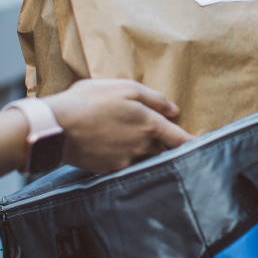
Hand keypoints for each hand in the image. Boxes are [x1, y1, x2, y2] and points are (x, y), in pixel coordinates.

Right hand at [44, 79, 193, 172]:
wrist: (56, 127)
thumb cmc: (89, 101)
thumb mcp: (123, 88)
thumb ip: (153, 99)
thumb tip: (174, 110)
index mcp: (149, 124)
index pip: (179, 139)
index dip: (192, 142)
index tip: (201, 144)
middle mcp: (142, 146)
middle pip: (164, 150)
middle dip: (167, 146)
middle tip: (166, 138)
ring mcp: (127, 160)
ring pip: (147, 158)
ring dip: (148, 152)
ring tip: (136, 141)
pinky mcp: (111, 169)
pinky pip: (128, 165)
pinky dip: (129, 158)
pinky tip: (116, 147)